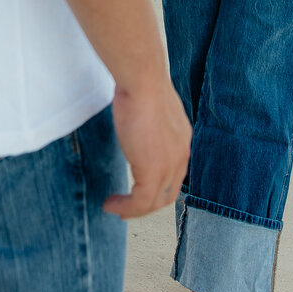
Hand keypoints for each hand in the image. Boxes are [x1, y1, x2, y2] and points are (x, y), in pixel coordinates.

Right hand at [104, 75, 191, 218]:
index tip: (137, 190)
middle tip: (126, 206)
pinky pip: (140, 203)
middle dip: (146, 203)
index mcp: (182, 140)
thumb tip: (138, 123)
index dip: (157, 187)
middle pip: (167, 193)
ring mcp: (169, 166)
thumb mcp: (152, 107)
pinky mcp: (153, 172)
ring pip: (154, 202)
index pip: (174, 174)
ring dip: (133, 209)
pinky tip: (111, 204)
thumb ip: (150, 122)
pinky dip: (125, 208)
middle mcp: (181, 156)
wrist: (143, 82)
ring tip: (115, 207)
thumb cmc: (141, 85)